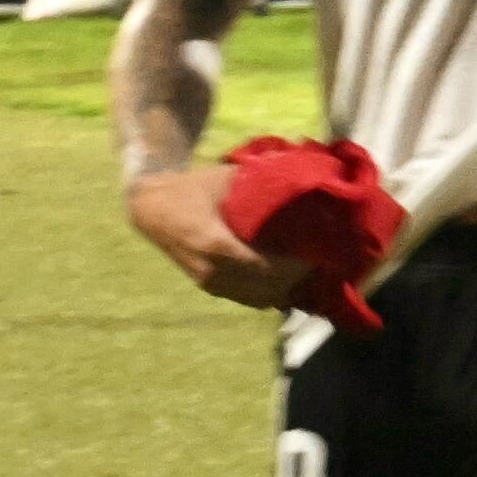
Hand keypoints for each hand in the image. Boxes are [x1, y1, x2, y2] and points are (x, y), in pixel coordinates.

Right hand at [124, 165, 313, 312]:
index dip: (295, 266)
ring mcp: (208, 283)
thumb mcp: (226, 178)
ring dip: (287, 289)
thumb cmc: (192, 188)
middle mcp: (211, 271)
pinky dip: (271, 292)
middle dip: (298, 278)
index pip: (263, 267)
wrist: (151, 208)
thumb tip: (306, 179)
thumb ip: (262, 183)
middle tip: (326, 261)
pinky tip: (291, 279)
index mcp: (214, 243)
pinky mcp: (208, 287)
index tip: (321, 254)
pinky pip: (247, 298)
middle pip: (265, 288)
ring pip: (258, 299)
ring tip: (313, 271)